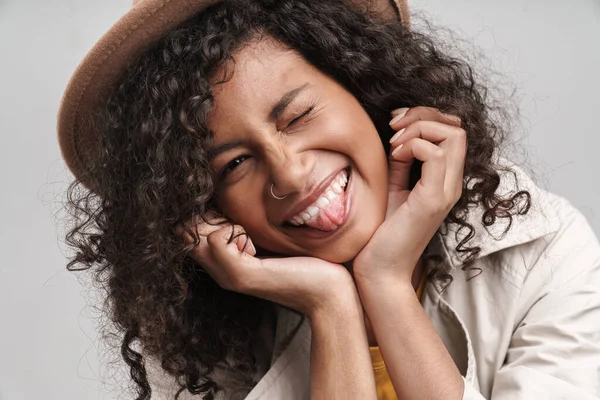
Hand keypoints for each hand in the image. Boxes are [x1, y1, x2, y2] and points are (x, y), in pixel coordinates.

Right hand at [176, 214, 356, 317]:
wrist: (329, 290)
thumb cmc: (306, 262)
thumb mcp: (270, 239)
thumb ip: (250, 227)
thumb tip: (233, 200)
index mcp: (225, 263)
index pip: (187, 231)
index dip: (204, 215)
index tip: (234, 217)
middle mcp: (220, 272)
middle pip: (185, 232)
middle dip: (209, 217)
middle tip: (242, 225)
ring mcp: (228, 276)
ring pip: (196, 235)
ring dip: (221, 223)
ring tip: (249, 236)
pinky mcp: (241, 275)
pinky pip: (216, 239)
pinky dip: (233, 231)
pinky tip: (254, 244)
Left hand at [353, 106, 465, 285]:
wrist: (379, 270)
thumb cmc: (382, 233)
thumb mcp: (392, 188)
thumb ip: (400, 163)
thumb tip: (397, 136)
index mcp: (443, 181)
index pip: (453, 131)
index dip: (425, 117)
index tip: (394, 126)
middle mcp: (451, 184)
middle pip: (457, 127)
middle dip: (423, 116)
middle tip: (394, 128)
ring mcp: (445, 192)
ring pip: (453, 135)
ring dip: (418, 129)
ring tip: (394, 145)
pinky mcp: (432, 201)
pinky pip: (436, 155)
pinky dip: (413, 145)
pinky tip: (395, 157)